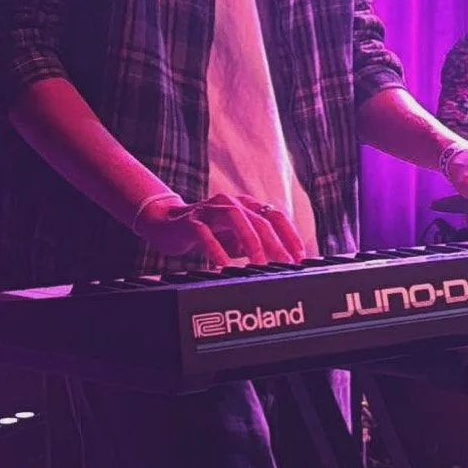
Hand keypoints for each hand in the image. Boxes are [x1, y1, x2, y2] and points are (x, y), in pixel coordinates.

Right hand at [132, 192, 305, 267]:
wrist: (168, 225)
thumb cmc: (208, 232)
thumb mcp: (237, 239)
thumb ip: (257, 246)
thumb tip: (283, 263)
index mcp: (247, 205)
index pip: (276, 216)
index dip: (290, 235)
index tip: (299, 258)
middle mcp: (232, 202)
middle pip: (260, 219)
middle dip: (275, 243)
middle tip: (284, 265)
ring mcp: (211, 209)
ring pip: (237, 219)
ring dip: (251, 243)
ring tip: (258, 265)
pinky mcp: (191, 220)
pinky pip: (205, 233)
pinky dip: (216, 249)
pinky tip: (222, 265)